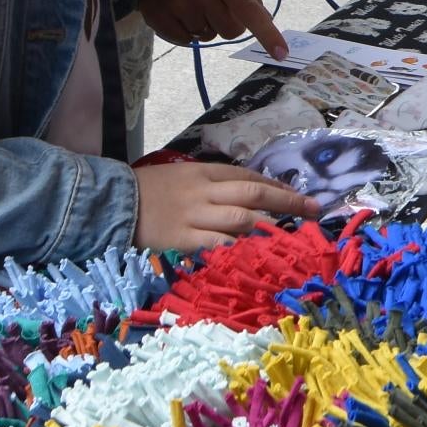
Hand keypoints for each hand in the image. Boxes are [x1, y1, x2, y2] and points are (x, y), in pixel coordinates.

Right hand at [135, 160, 313, 251]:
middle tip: (314, 210)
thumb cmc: (147, 190)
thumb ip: (211, 184)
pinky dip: (238, 248)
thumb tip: (244, 195)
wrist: (112, 203)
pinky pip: (217, 244)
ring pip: (240, 218)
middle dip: (287, 202)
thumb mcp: (182, 176)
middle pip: (253, 193)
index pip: (248, 176)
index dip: (277, 186)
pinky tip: (255, 254)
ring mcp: (194, 215)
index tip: (299, 197)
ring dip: (268, 226)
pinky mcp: (183, 239)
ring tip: (291, 236)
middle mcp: (204, 191)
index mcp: (203, 172)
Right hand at [140, 0, 285, 56]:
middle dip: (229, 24)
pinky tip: (180, 12)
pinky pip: (186, 41)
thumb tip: (265, 18)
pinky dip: (187, 32)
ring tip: (194, 4)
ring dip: (206, 25)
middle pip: (230, 32)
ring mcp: (179, 8)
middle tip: (217, 7)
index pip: (249, 11)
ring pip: (207, 37)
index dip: (267, 34)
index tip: (281, 53)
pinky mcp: (160, 19)